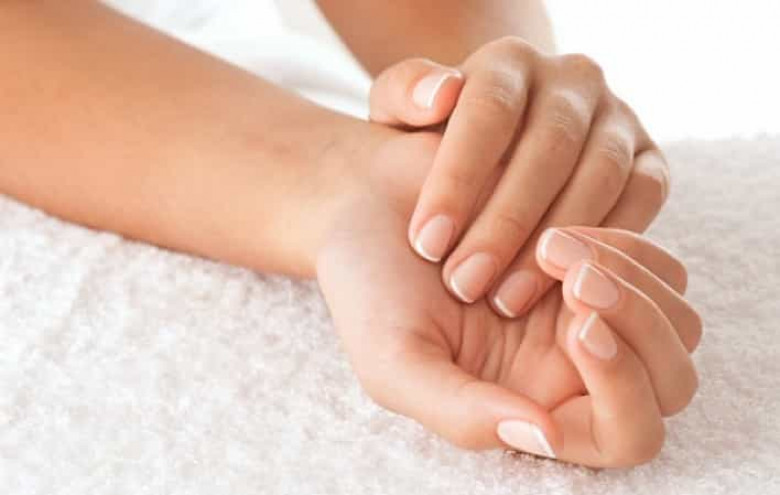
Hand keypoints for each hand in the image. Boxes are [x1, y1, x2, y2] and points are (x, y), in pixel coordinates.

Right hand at [317, 133, 700, 466]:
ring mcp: (591, 312)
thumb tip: (545, 435)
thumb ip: (460, 413)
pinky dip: (627, 244)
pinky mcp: (600, 259)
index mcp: (530, 404)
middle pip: (672, 381)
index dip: (623, 393)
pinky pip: (658, 265)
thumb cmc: (372, 289)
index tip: (575, 329)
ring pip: (678, 320)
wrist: (367, 205)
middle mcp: (571, 368)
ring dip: (633, 282)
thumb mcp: (394, 362)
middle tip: (575, 280)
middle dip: (641, 328)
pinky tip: (562, 226)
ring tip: (554, 244)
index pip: (625, 434)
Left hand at [369, 37, 669, 319]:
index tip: (426, 243)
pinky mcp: (650, 160)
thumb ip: (403, 98)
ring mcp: (618, 119)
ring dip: (556, 243)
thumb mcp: (403, 116)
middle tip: (463, 284)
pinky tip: (564, 287)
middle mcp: (572, 81)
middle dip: (505, 222)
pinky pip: (645, 197)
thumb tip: (439, 93)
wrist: (502, 146)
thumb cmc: (438, 140)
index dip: (458, 177)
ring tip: (506, 300)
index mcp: (511, 63)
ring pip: (600, 175)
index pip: (490, 109)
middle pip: (549, 146)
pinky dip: (611, 243)